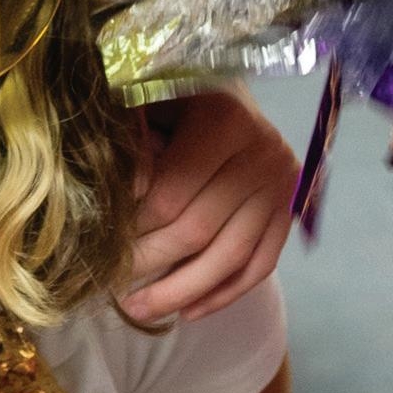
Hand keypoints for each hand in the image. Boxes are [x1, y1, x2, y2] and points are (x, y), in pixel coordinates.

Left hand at [120, 90, 296, 325]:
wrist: (224, 82)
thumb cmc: (173, 87)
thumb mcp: (146, 96)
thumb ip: (131, 139)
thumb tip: (116, 198)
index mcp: (224, 120)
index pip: (171, 195)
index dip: (133, 227)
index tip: (103, 247)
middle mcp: (262, 152)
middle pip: (199, 230)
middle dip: (152, 264)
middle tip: (112, 288)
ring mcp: (281, 185)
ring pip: (232, 257)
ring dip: (183, 292)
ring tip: (141, 311)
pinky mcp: (290, 208)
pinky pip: (261, 263)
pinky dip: (225, 292)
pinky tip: (189, 311)